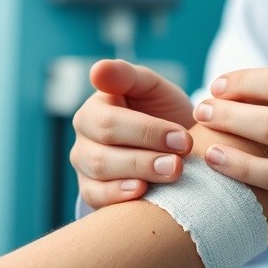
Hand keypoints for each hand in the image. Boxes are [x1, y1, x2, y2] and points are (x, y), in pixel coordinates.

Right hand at [71, 60, 194, 208]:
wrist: (175, 145)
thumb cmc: (162, 111)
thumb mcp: (151, 87)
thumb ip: (127, 75)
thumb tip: (97, 70)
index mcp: (95, 107)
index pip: (109, 122)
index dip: (147, 131)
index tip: (182, 137)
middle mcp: (85, 136)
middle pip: (103, 152)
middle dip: (145, 157)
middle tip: (181, 160)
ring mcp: (85, 164)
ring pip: (100, 174)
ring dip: (139, 174)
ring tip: (172, 172)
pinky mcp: (91, 190)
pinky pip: (95, 197)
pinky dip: (118, 196)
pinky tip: (143, 191)